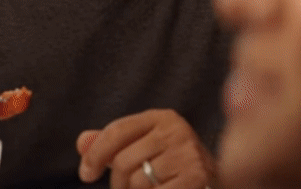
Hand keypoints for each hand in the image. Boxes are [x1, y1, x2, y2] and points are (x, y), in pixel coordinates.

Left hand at [76, 109, 216, 188]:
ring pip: (136, 182)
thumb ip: (113, 144)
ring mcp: (190, 155)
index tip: (85, 176)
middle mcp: (178, 131)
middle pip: (122, 161)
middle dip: (118, 183)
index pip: (117, 131)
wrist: (218, 185)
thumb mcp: (144, 149)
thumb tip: (82, 143)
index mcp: (162, 118)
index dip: (95, 155)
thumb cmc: (173, 169)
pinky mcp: (196, 178)